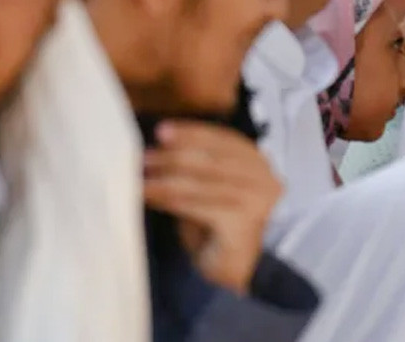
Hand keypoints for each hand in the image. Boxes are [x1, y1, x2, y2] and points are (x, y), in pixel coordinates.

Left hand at [144, 120, 280, 293]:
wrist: (249, 274)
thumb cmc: (225, 233)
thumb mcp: (213, 193)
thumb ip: (199, 173)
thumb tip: (160, 152)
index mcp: (259, 165)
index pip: (225, 139)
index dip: (193, 133)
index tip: (162, 130)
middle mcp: (264, 178)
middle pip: (213, 157)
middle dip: (174, 154)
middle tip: (144, 156)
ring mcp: (256, 200)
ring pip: (202, 179)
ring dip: (165, 176)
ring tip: (140, 177)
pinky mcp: (241, 222)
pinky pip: (197, 204)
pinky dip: (169, 198)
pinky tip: (149, 195)